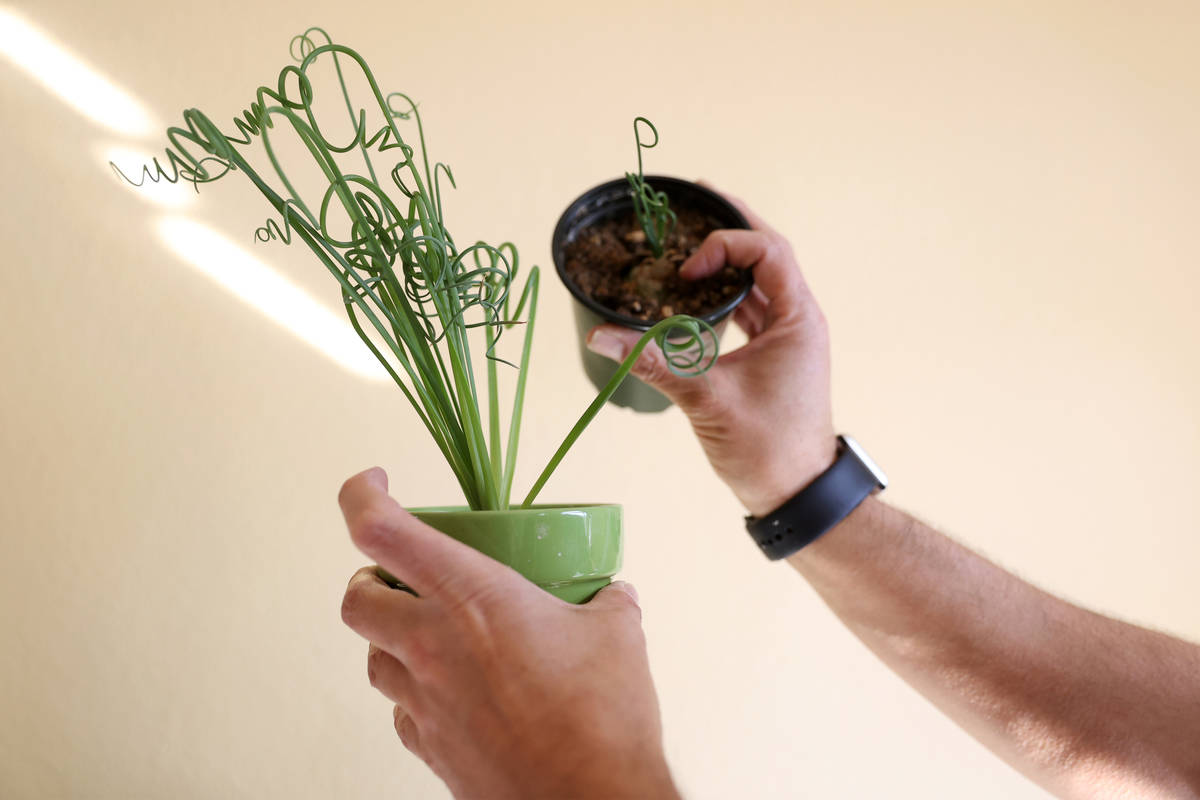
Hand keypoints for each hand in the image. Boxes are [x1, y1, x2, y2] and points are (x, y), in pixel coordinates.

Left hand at [338, 467, 679, 799]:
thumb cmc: (602, 720)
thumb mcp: (617, 634)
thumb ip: (606, 601)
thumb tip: (610, 594)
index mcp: (470, 598)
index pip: (380, 530)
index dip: (361, 495)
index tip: (374, 483)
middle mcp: (431, 647)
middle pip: (356, 599)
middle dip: (370, 579)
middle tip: (403, 575)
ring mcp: (425, 703)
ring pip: (374, 658)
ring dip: (391, 637)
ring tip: (432, 633)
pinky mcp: (431, 750)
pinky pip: (403, 711)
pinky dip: (417, 693)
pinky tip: (456, 692)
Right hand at [586, 186, 836, 516]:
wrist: (798, 494)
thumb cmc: (767, 449)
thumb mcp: (706, 400)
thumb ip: (653, 362)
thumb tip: (600, 337)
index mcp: (797, 319)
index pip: (768, 251)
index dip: (726, 245)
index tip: (687, 270)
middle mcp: (797, 319)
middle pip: (766, 254)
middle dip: (728, 228)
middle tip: (693, 199)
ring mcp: (787, 337)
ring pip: (756, 281)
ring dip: (724, 261)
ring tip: (686, 240)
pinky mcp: (772, 355)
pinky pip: (748, 308)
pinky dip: (722, 295)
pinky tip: (690, 292)